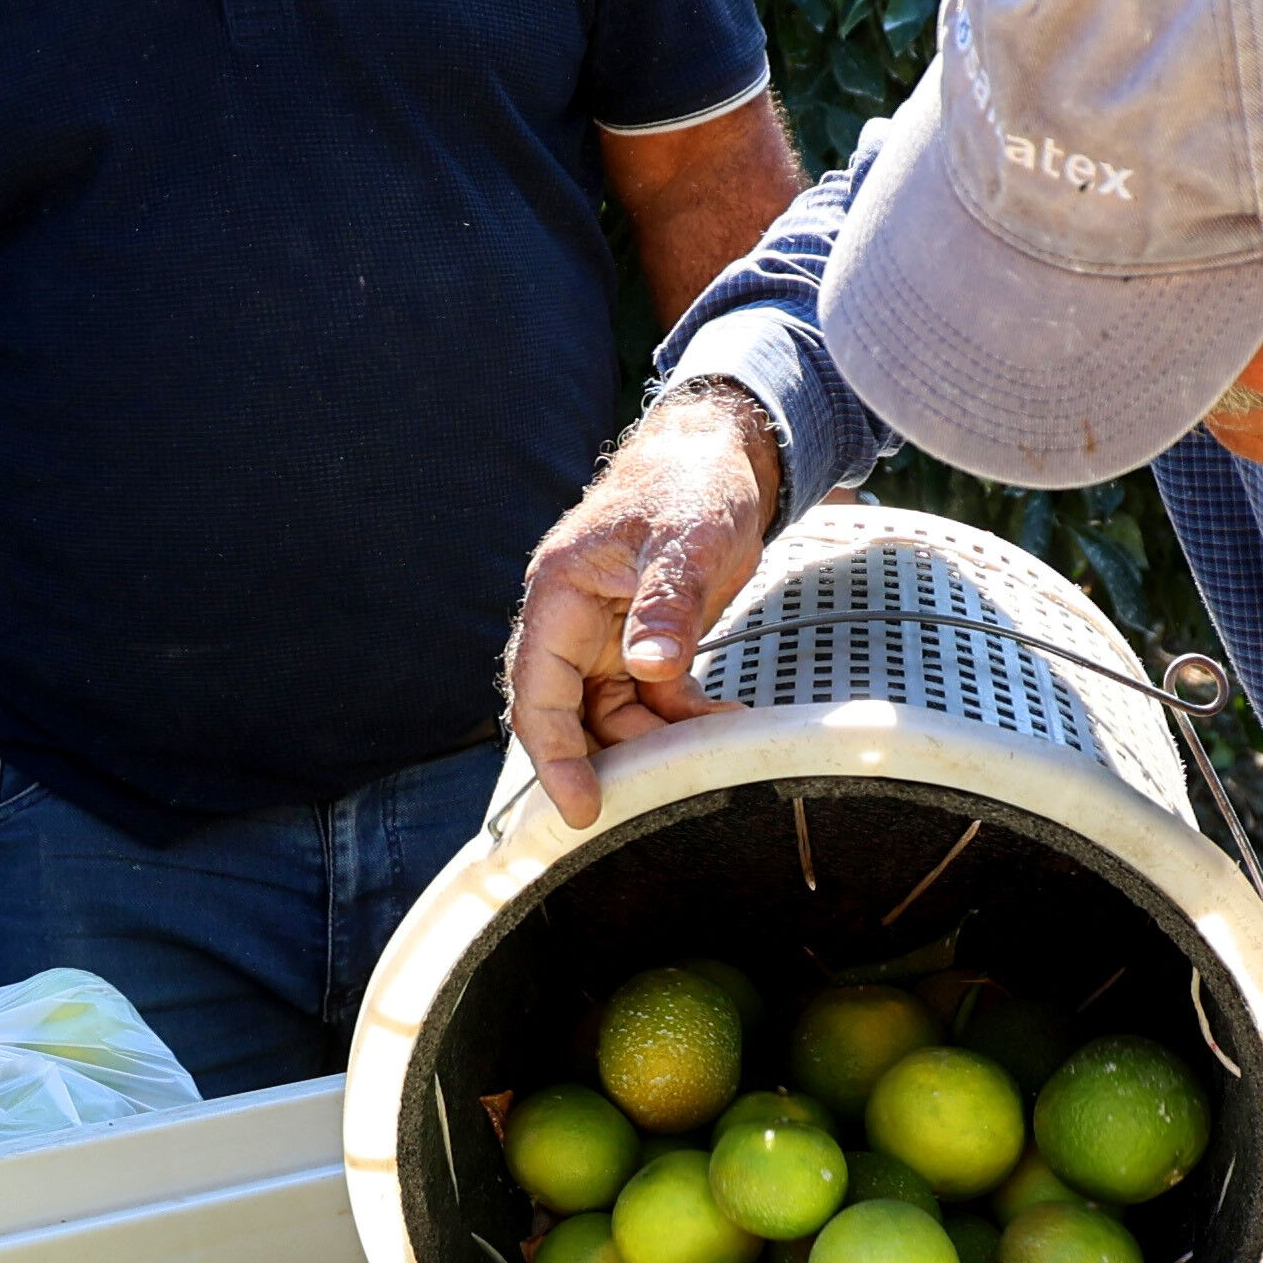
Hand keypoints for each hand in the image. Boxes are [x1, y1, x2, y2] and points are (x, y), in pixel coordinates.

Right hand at [506, 393, 781, 823]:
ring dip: (654, 742)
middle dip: (608, 761)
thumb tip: (651, 667)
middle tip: (660, 795)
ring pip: (609, 715)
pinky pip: (647, 700)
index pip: (539, 690)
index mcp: (560, 592)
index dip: (554, 755)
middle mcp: (571, 620)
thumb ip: (667, 603)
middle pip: (568, 714)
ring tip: (712, 747)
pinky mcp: (638, 641)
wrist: (721, 455)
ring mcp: (603, 634)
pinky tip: (724, 720)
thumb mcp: (689, 540)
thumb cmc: (693, 483)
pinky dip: (680, 719)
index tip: (583, 807)